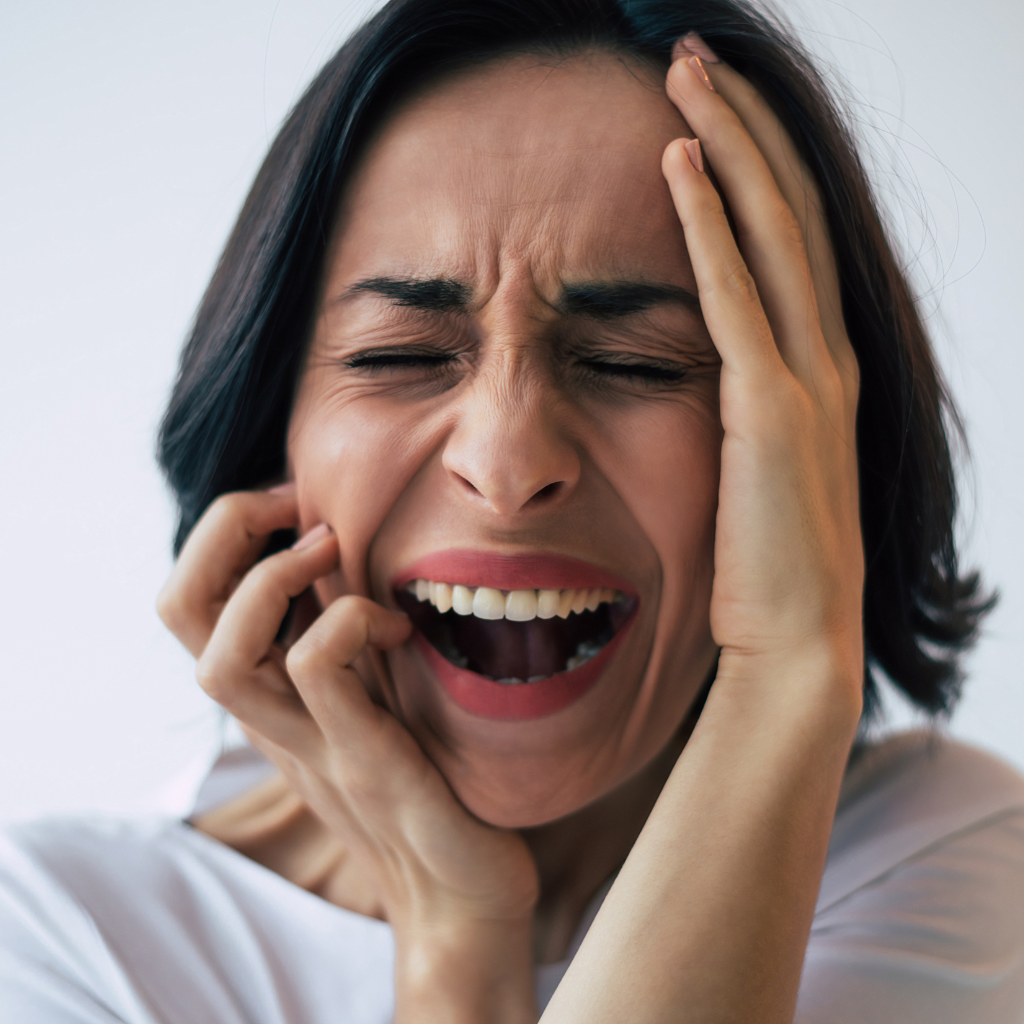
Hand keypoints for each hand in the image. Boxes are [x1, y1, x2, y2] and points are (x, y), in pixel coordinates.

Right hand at [157, 489, 537, 1022]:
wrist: (462, 891)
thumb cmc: (432, 777)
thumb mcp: (377, 689)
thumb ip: (350, 636)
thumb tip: (355, 553)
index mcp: (272, 693)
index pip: (190, 602)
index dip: (223, 533)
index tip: (295, 500)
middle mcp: (272, 718)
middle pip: (178, 613)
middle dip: (223, 532)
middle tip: (298, 503)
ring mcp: (311, 745)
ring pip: (219, 660)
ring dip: (270, 578)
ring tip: (332, 546)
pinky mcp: (363, 763)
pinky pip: (315, 674)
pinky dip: (347, 622)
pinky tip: (398, 624)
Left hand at [663, 45, 863, 700]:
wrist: (794, 647)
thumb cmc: (759, 569)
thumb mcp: (752, 469)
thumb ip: (738, 407)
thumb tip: (694, 369)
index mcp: (815, 371)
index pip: (787, 239)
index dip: (753, 162)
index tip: (704, 107)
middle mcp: (825, 359)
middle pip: (788, 210)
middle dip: (743, 123)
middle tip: (692, 53)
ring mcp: (807, 382)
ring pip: (772, 232)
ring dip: (729, 144)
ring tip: (685, 72)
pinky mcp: (772, 414)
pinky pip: (737, 300)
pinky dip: (711, 228)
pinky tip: (680, 166)